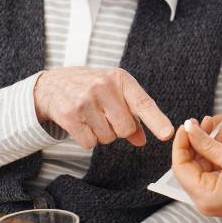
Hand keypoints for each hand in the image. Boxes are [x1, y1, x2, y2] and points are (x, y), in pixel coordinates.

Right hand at [34, 67, 173, 148]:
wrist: (53, 84)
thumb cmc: (93, 89)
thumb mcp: (115, 93)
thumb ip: (133, 115)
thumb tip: (142, 141)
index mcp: (120, 79)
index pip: (143, 103)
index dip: (156, 120)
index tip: (168, 134)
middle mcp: (103, 86)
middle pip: (125, 128)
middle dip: (119, 129)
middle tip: (107, 116)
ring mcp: (85, 100)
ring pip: (107, 138)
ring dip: (102, 134)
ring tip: (92, 117)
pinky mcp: (69, 114)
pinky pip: (89, 143)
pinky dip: (88, 139)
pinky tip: (81, 123)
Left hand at [172, 120, 221, 222]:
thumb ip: (208, 144)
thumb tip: (189, 128)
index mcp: (204, 195)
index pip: (180, 166)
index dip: (181, 143)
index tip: (188, 124)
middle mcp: (203, 201)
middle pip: (188, 166)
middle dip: (194, 141)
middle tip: (202, 120)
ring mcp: (211, 199)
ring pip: (200, 166)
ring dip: (205, 145)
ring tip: (213, 123)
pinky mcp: (220, 195)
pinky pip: (211, 171)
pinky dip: (215, 154)